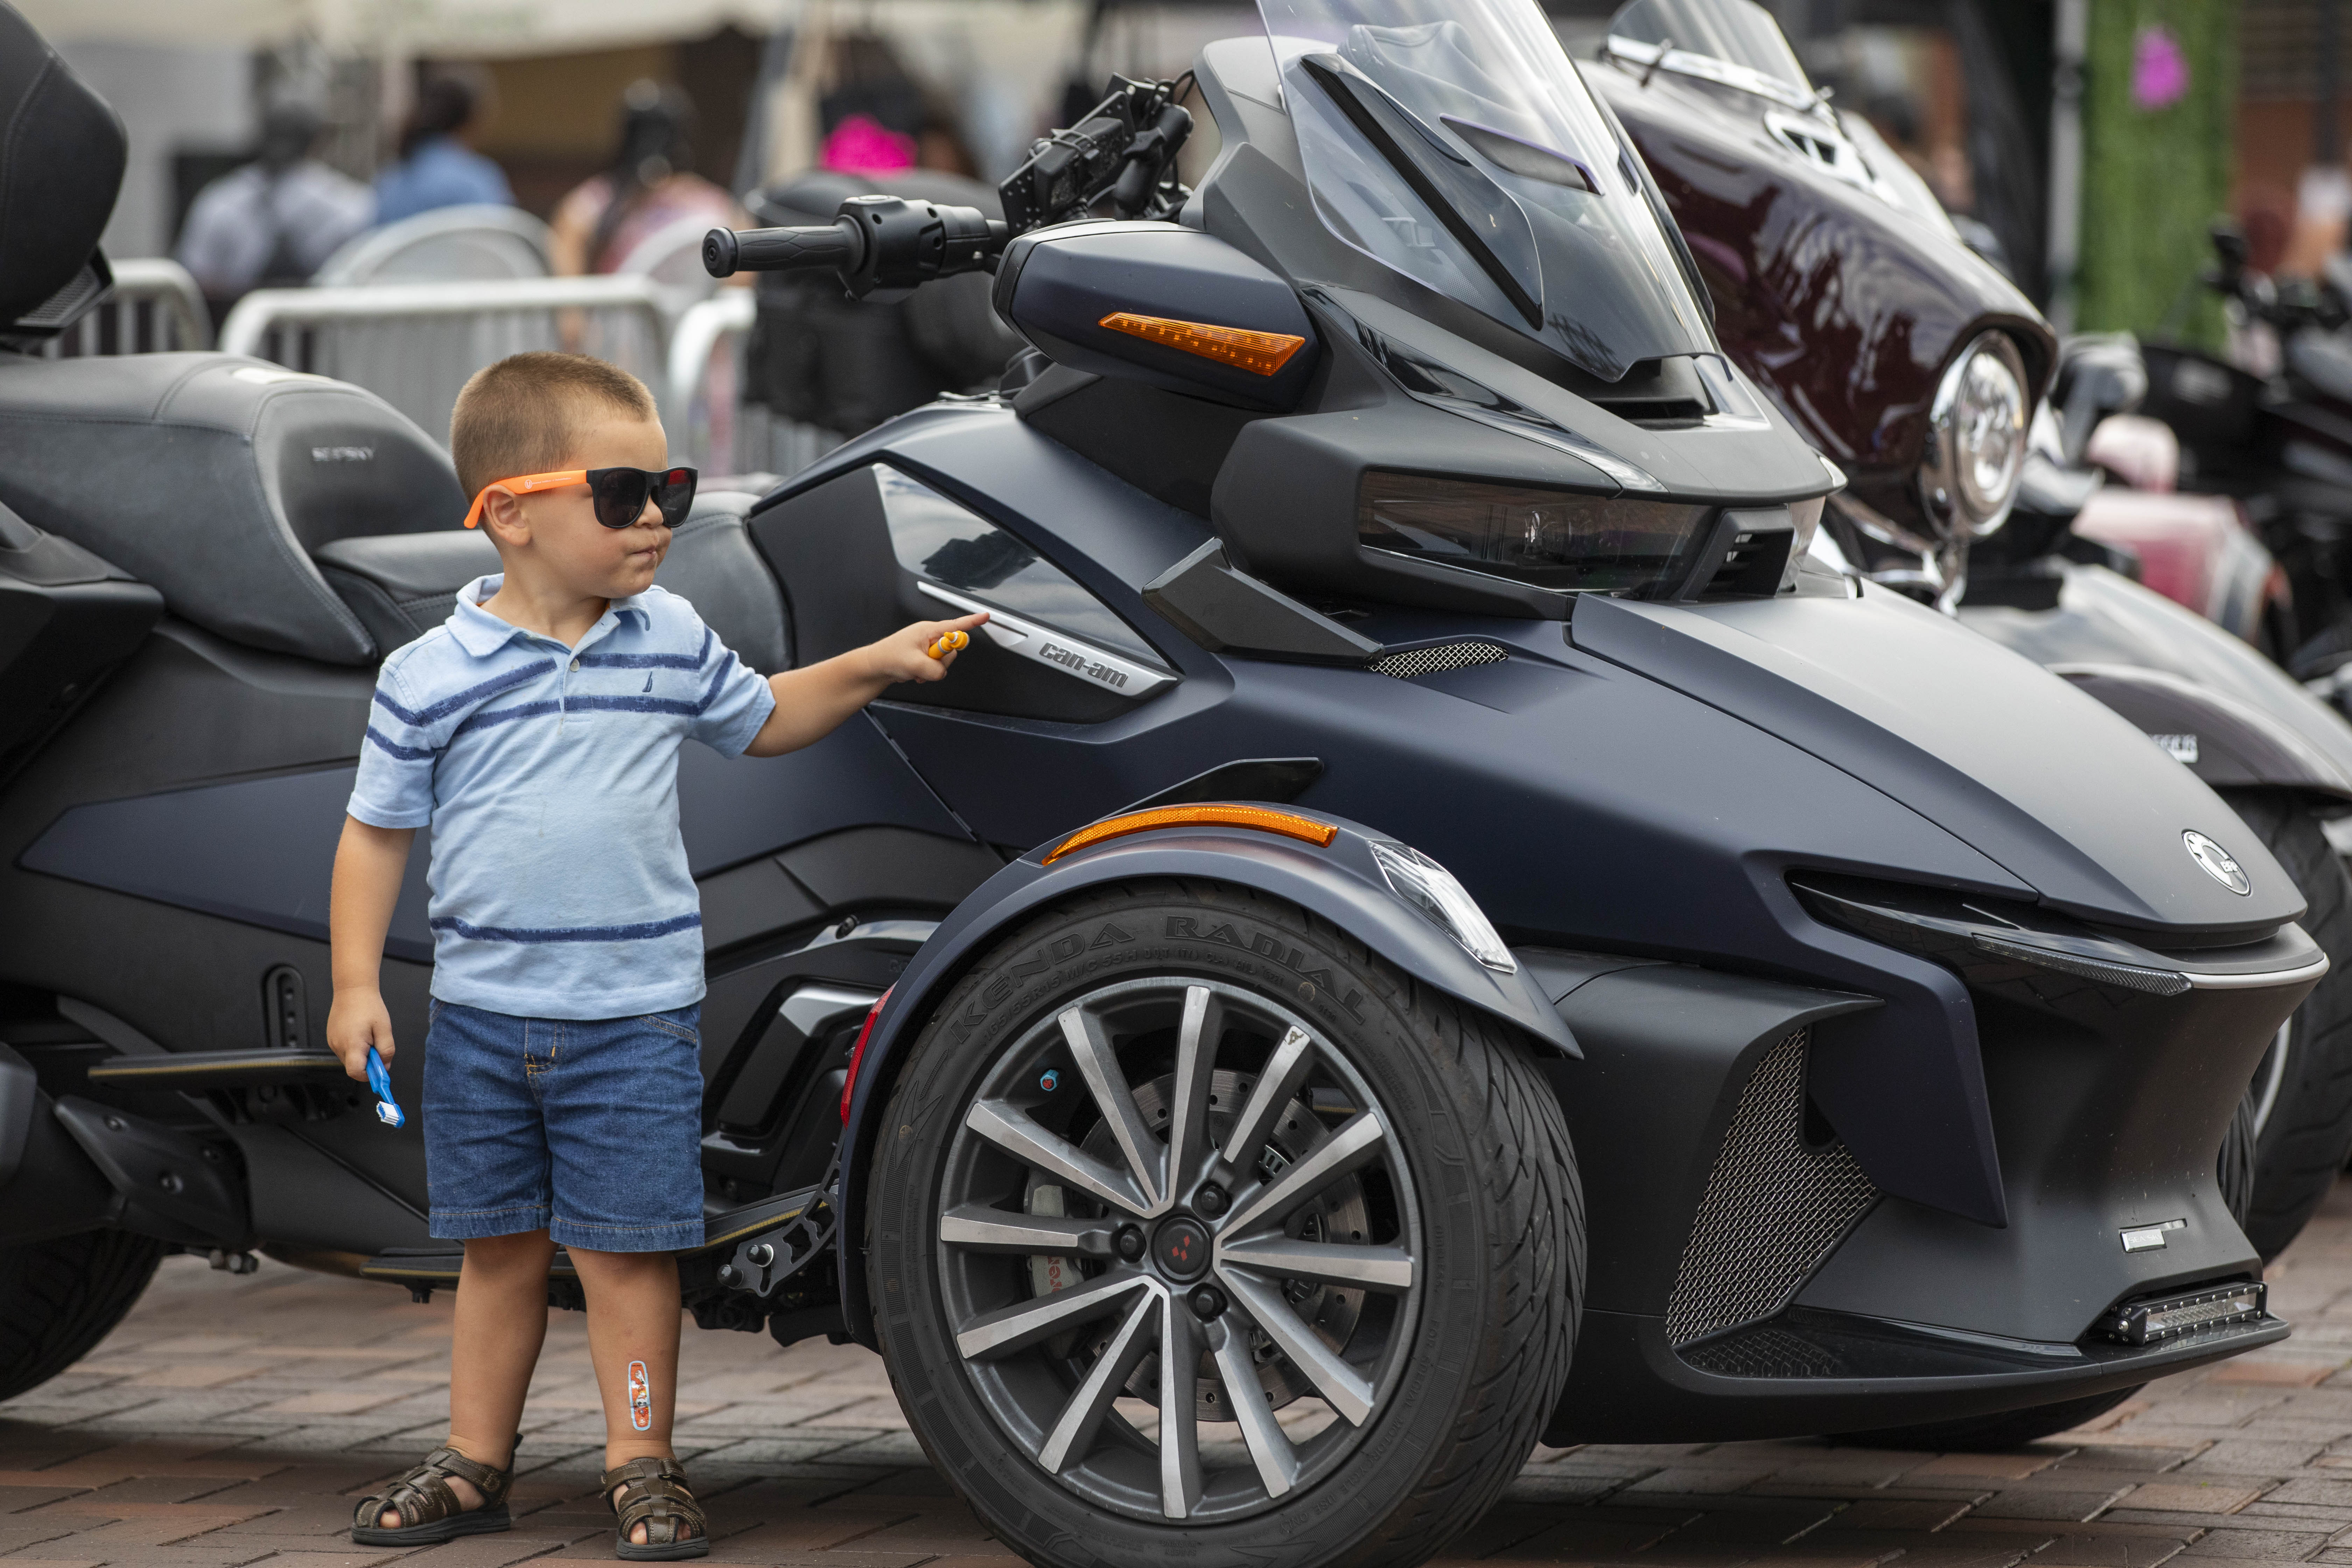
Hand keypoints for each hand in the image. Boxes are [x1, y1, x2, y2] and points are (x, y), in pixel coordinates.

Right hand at [326, 987, 394, 1082]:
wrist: (352, 989)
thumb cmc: (368, 1006)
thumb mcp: (385, 1029)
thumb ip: (386, 1050)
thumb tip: (385, 1066)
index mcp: (352, 1044)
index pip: (356, 1072)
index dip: (369, 1075)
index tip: (380, 1070)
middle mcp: (339, 1045)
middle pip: (354, 1067)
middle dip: (368, 1062)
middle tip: (377, 1044)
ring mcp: (333, 1042)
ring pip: (350, 1059)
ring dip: (362, 1053)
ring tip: (368, 1035)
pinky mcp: (331, 1038)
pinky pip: (345, 1050)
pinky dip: (355, 1047)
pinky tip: (360, 1032)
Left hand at [869, 612, 987, 684]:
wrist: (877, 666)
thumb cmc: (889, 657)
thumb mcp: (913, 664)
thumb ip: (934, 668)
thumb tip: (943, 672)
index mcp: (928, 630)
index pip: (955, 625)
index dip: (972, 621)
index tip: (985, 617)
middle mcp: (930, 637)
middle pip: (952, 650)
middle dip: (941, 661)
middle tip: (924, 664)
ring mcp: (928, 648)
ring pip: (944, 662)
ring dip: (932, 670)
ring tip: (917, 670)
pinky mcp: (926, 658)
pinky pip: (937, 668)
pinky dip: (928, 674)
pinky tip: (916, 673)